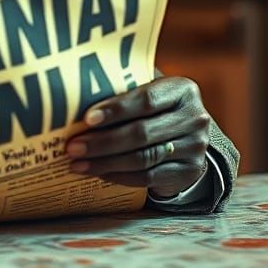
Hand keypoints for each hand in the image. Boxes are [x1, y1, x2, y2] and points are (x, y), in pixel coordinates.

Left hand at [65, 76, 210, 197]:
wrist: (187, 138)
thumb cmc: (154, 109)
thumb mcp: (148, 93)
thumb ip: (122, 91)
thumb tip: (73, 98)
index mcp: (182, 90)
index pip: (146, 100)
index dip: (115, 110)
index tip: (87, 118)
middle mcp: (194, 118)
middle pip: (142, 133)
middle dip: (102, 142)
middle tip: (73, 147)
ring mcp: (195, 147)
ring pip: (143, 158)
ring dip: (106, 162)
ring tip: (78, 163)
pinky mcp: (188, 172)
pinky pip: (148, 176)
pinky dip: (119, 176)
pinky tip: (98, 173)